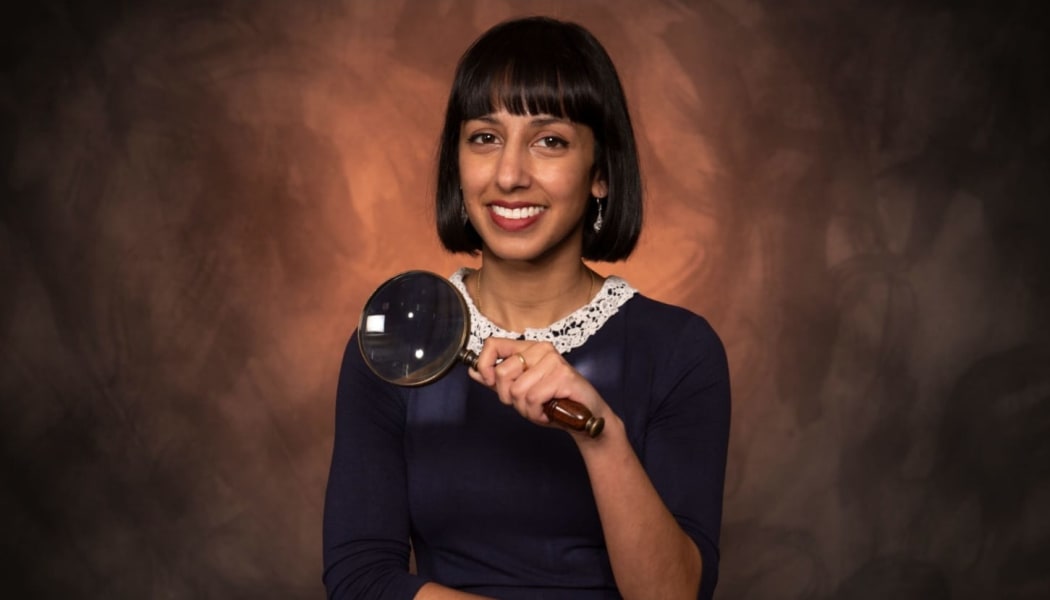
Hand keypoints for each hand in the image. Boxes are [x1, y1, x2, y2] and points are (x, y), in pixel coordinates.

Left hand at [467, 337, 606, 433]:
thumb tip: (473, 371)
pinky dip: (537, 413)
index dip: (484, 365)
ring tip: (541, 409)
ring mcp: (553, 361)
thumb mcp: (521, 391)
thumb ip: (498, 381)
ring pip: (517, 390)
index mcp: (529, 349)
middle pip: (502, 373)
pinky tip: (548, 412)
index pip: (493, 344)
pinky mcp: (562, 376)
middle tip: (526, 404)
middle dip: (509, 398)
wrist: (586, 418)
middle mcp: (541, 349)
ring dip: (526, 409)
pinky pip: (533, 398)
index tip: (490, 382)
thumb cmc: (554, 402)